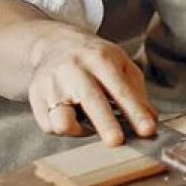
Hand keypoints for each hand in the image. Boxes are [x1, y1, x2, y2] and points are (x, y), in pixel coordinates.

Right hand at [26, 27, 157, 146]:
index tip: (148, 130)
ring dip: (79, 130)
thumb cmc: (94, 58)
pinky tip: (71, 115)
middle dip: (105, 123)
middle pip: (91, 101)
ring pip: (61, 119)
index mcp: (100, 59)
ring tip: (87, 123)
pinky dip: (65, 128)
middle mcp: (74, 70)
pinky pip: (50, 126)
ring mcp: (51, 84)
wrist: (54, 44)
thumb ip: (137, 92)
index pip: (121, 89)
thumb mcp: (120, 64)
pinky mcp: (35, 98)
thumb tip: (151, 119)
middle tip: (117, 142)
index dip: (135, 111)